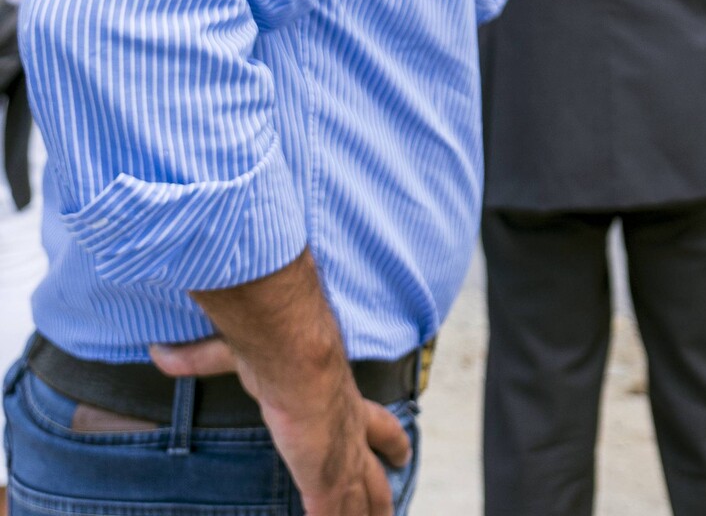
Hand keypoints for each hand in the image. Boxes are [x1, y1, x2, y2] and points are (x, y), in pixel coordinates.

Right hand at [152, 335, 408, 514]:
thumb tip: (159, 355)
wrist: (295, 358)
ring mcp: (341, 461)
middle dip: (383, 497)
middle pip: (376, 475)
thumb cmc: (273, 350)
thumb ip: (198, 359)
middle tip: (390, 513)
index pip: (377, 426)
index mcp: (343, 403)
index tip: (403, 453)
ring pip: (363, 503)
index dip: (390, 441)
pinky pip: (334, 515)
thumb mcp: (236, 354)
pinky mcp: (327, 481)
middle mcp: (350, 436)